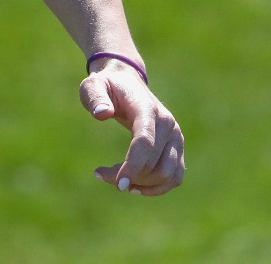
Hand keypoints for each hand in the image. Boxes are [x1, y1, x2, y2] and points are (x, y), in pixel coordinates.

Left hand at [80, 59, 184, 196]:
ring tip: (117, 180)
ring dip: (142, 185)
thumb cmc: (108, 86)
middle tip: (100, 173)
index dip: (133, 165)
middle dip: (128, 176)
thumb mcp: (93, 85)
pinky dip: (156, 187)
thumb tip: (102, 114)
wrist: (128, 82)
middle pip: (154, 164)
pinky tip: (135, 186)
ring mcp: (176, 137)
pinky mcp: (177, 148)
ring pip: (167, 175)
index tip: (119, 184)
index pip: (145, 142)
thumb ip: (96, 97)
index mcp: (148, 109)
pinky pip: (174, 177)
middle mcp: (169, 125)